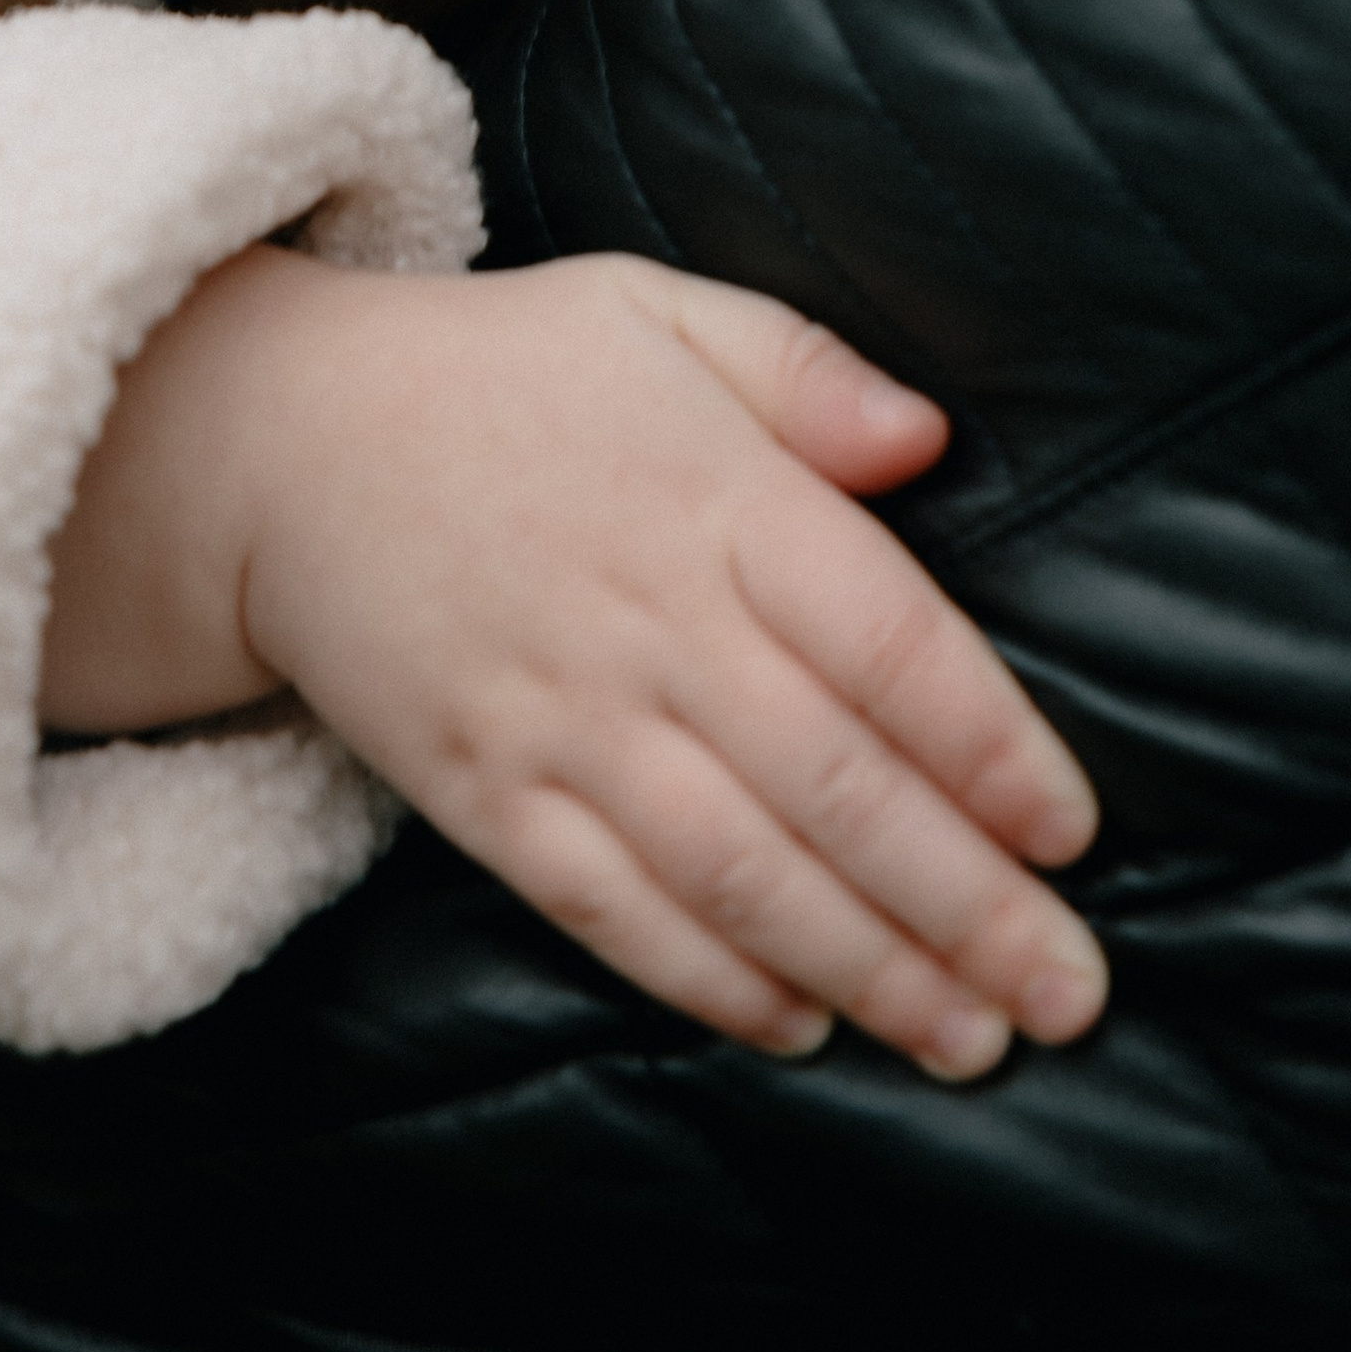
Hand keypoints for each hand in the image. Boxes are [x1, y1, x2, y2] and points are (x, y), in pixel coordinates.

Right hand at [43, 248, 1105, 1080]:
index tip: (1073, 833)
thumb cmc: (501, 373)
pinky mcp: (482, 793)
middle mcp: (647, 621)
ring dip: (869, 970)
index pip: (886, 640)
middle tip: (1067, 991)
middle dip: (969, 906)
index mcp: (711, 496)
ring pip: (740, 872)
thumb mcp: (655, 313)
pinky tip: (800, 1024)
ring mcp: (559, 718)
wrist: (277, 440)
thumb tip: (933, 439)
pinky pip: (611, 910)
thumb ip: (802, 374)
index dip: (991, 747)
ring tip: (970, 1038)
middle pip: (837, 786)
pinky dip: (710, 980)